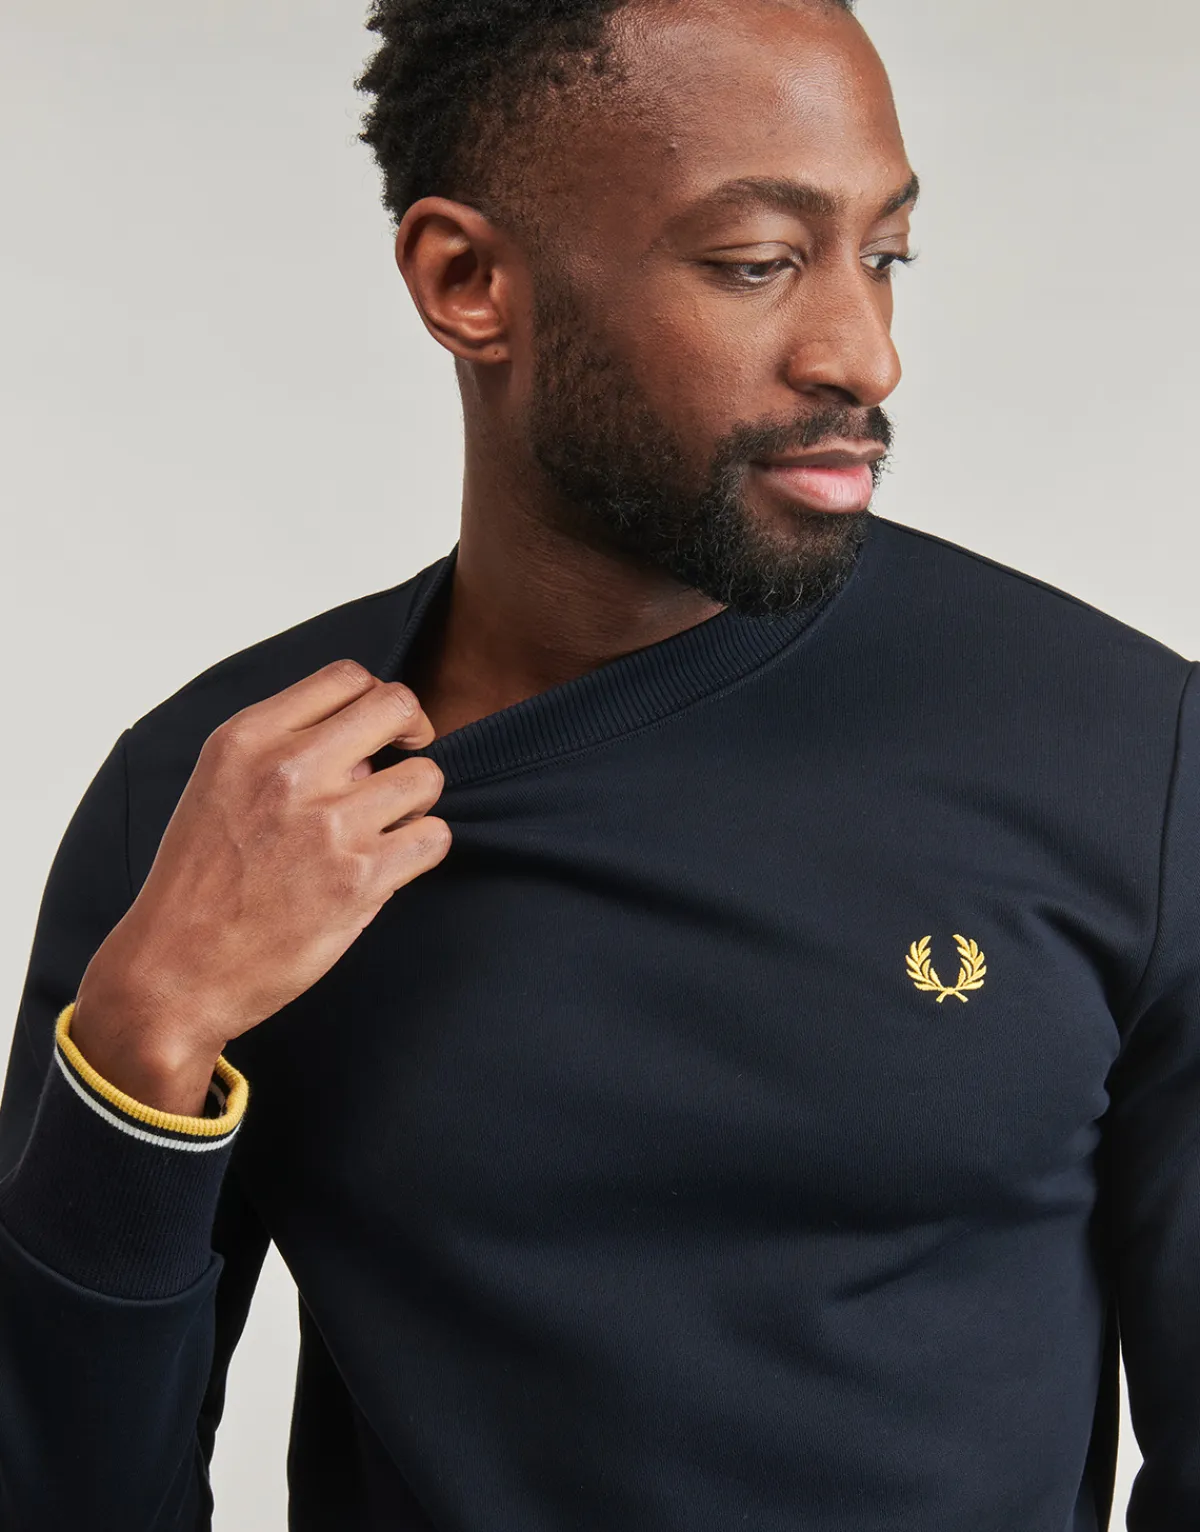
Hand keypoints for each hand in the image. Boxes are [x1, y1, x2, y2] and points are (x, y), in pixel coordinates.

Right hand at [73, 659, 450, 1084]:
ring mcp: (328, 824)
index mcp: (248, 738)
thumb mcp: (219, 785)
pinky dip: (421, 850)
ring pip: (426, 776)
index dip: (378, 699)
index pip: (345, 676)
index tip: (383, 732)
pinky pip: (434, 837)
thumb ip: (285, 749)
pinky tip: (392, 865)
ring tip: (387, 828)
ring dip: (416, 802)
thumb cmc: (200, 880)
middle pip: (396, 707)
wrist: (175, 970)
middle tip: (403, 766)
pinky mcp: (359, 879)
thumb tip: (366, 745)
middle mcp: (288, 770)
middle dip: (412, 733)